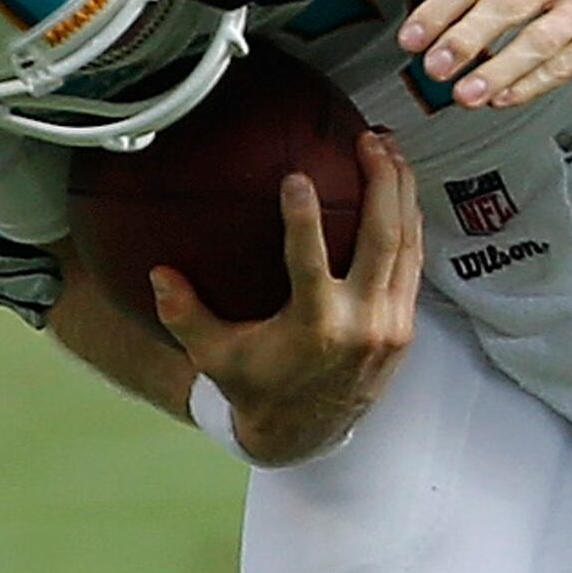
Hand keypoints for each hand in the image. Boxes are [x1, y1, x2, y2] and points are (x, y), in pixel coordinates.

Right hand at [149, 133, 423, 465]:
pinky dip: (410, 223)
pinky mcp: (406, 326)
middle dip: (382, 183)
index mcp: (314, 329)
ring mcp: (390, 324)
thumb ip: (186, 314)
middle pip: (382, 240)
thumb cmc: (255, 387)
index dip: (304, 218)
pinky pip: (414, 263)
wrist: (307, 434)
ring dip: (403, 193)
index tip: (297, 175)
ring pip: (407, 245)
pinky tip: (400, 189)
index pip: (310, 263)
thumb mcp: (214, 355)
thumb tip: (158, 272)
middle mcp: (361, 324)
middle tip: (370, 138)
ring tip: (391, 147)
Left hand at [397, 0, 571, 109]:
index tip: (414, 37)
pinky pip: (568, 65)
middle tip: (435, 67)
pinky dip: (533, 84)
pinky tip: (505, 95)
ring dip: (497, 71)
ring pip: (540, 41)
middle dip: (464, 41)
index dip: (440, 10)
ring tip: (466, 93)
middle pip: (507, 5)